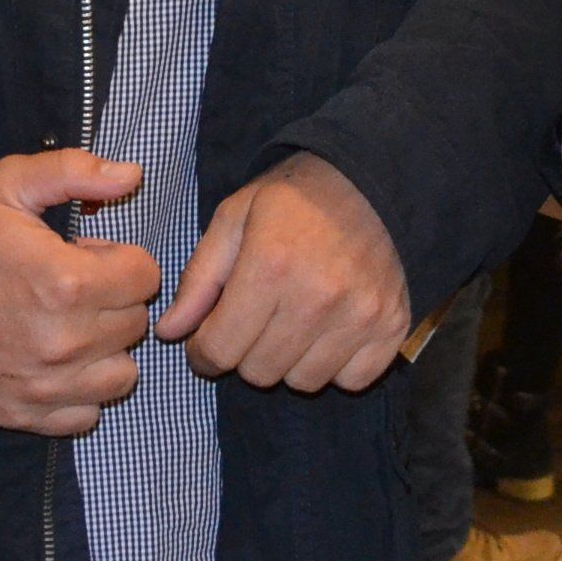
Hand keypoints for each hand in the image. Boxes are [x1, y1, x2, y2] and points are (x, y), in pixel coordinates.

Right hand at [0, 149, 162, 434]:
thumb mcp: (6, 187)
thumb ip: (74, 172)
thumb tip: (131, 175)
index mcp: (68, 282)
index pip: (145, 275)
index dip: (119, 259)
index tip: (85, 256)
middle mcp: (66, 342)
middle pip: (135, 322)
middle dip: (112, 300)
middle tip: (70, 288)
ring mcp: (48, 386)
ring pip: (122, 373)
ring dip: (105, 350)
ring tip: (69, 327)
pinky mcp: (29, 417)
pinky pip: (88, 413)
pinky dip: (80, 392)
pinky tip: (55, 365)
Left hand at [156, 153, 411, 392]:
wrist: (372, 178)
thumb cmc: (294, 199)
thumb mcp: (234, 218)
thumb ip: (199, 278)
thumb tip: (169, 332)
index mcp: (270, 266)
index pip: (220, 350)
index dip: (204, 352)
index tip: (209, 339)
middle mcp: (317, 297)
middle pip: (259, 373)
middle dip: (246, 352)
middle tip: (256, 320)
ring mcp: (360, 316)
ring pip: (302, 382)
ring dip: (290, 361)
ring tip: (294, 321)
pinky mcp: (392, 327)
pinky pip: (351, 381)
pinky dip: (336, 366)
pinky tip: (331, 331)